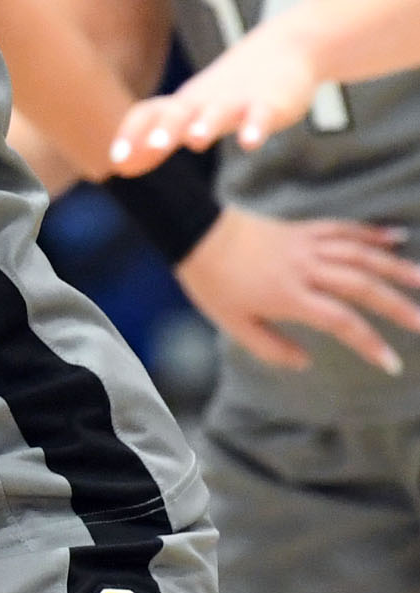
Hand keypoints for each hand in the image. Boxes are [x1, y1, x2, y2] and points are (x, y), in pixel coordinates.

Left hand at [108, 23, 320, 171]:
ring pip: (218, 112)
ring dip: (206, 125)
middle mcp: (204, 102)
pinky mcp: (271, 104)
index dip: (131, 134)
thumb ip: (158, 141)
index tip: (116, 161)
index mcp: (182, 104)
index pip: (147, 114)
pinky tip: (250, 143)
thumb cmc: (227, 92)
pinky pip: (261, 116)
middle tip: (154, 146)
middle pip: (178, 112)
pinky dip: (255, 128)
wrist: (283, 48)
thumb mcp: (190, 114)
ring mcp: (238, 102)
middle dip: (165, 130)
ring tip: (196, 140)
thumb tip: (120, 167)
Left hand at [174, 205, 417, 375]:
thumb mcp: (232, 324)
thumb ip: (270, 347)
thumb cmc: (211, 282)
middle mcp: (304, 269)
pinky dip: (371, 233)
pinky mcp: (302, 229)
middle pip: (362, 286)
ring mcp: (306, 245)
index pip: (341, 321)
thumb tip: (306, 363)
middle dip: (398, 306)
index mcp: (289, 296)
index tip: (391, 364)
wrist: (193, 233)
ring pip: (361, 255)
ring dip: (397, 268)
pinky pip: (343, 229)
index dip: (369, 343)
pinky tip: (398, 238)